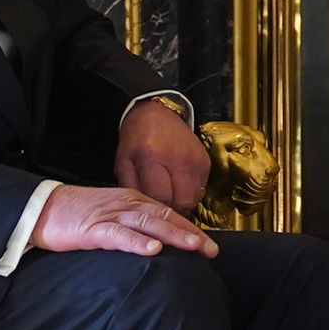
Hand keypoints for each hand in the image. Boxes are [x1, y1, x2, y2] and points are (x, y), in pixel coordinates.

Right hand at [33, 183, 217, 258]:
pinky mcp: (93, 228)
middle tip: (212, 250)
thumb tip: (157, 242)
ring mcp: (110, 215)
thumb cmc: (75, 216)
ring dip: (173, 235)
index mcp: (132, 201)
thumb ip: (133, 225)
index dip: (190, 229)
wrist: (40, 209)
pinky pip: (118, 235)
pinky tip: (152, 250)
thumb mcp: (111, 216)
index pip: (168, 214)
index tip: (209, 245)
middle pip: (165, 218)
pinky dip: (137, 242)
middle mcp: (126, 204)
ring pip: (148, 224)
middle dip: (190, 234)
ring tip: (193, 247)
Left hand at [116, 95, 211, 211]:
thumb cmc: (137, 139)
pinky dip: (189, 193)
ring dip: (181, 204)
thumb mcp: (123, 162)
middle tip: (161, 212)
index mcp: (152, 158)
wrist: (158, 113)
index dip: (156, 212)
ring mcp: (194, 160)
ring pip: (193, 199)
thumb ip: (131, 188)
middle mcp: (177, 159)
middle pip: (182, 202)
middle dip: (172, 212)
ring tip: (169, 199)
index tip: (151, 215)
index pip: (160, 198)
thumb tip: (143, 213)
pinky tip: (177, 186)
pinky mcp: (205, 162)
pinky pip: (200, 189)